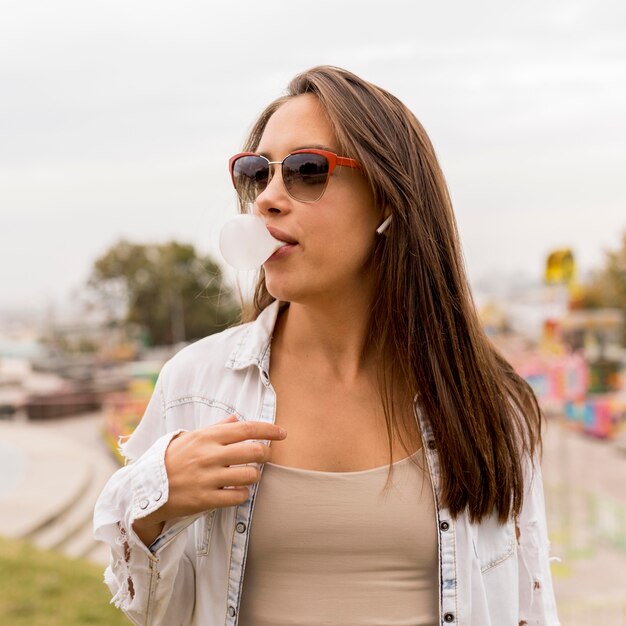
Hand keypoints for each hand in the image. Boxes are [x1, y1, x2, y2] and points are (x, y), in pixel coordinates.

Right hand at [132, 415, 285, 544]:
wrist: (146, 488)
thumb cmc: (173, 459)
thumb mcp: (191, 437)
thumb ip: (217, 428)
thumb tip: (237, 418)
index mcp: (207, 437)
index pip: (246, 429)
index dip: (269, 430)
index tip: (282, 433)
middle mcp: (209, 455)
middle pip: (253, 451)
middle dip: (266, 453)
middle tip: (265, 455)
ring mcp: (208, 478)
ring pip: (249, 475)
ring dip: (255, 475)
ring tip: (249, 474)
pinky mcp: (205, 499)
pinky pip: (237, 496)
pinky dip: (243, 494)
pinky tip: (238, 491)